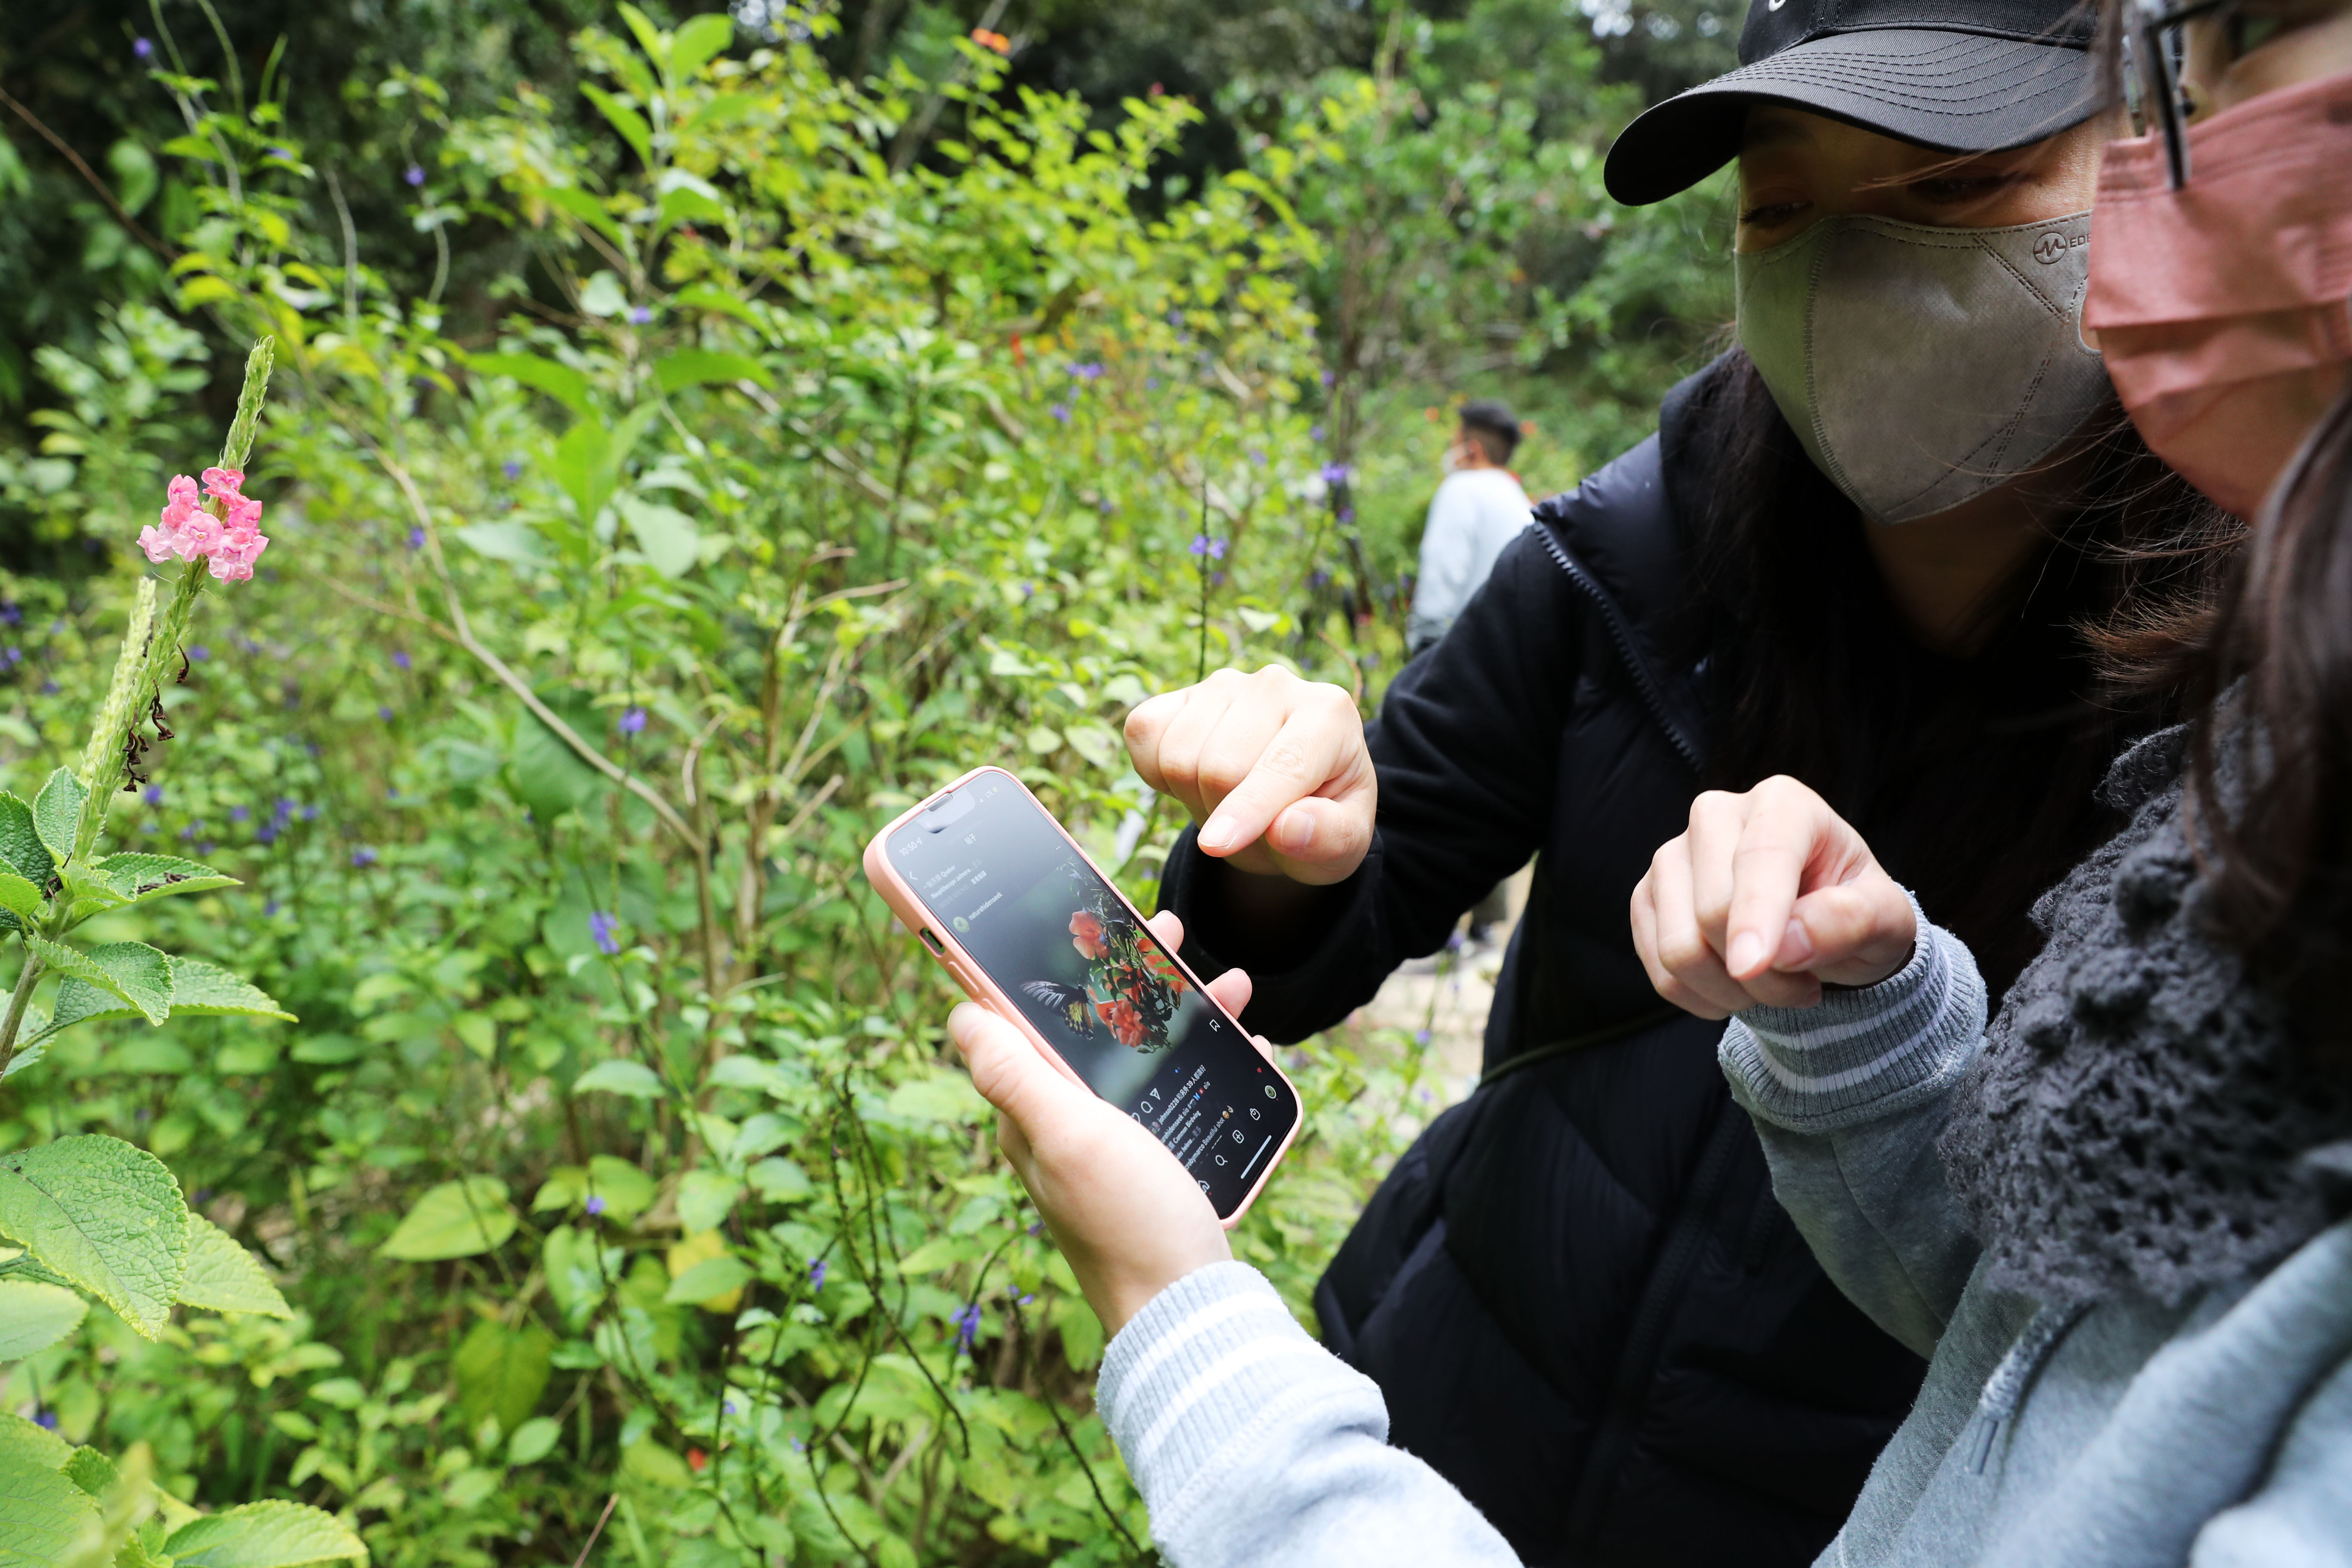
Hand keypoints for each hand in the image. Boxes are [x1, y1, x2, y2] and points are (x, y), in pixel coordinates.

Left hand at [945, 911, 1270, 1336]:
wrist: (1191, 1310)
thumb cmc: (1128, 1220)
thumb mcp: (1068, 1134)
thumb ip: (1014, 1074)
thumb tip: (958, 1012)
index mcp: (1031, 1112)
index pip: (1022, 1020)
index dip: (1047, 964)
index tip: (1086, 918)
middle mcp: (1063, 1127)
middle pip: (1088, 1029)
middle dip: (1128, 976)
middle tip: (1169, 933)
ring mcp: (1110, 1147)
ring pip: (1138, 1055)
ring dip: (1176, 1010)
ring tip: (1225, 981)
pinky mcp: (1153, 1166)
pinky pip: (1172, 1093)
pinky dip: (1202, 1059)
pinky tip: (1240, 1042)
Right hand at [1124, 666, 1374, 883]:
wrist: (1288, 800)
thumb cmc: (1319, 820)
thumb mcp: (1344, 846)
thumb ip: (1328, 839)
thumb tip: (1287, 827)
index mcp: (1329, 714)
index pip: (1280, 766)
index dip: (1247, 810)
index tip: (1216, 845)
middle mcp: (1276, 685)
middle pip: (1220, 768)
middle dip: (1226, 818)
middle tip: (1251, 831)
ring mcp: (1223, 685)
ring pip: (1179, 757)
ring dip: (1194, 799)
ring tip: (1229, 805)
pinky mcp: (1179, 694)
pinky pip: (1144, 734)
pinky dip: (1155, 772)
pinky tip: (1193, 779)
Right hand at [1630, 776, 1915, 1018]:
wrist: (1823, 925)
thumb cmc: (1855, 911)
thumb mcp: (1885, 918)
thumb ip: (1850, 922)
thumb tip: (1787, 946)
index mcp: (1782, 803)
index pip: (1760, 857)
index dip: (1754, 914)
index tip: (1753, 967)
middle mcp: (1715, 815)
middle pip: (1711, 908)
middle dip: (1760, 974)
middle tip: (1804, 987)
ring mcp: (1672, 856)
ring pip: (1678, 946)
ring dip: (1732, 992)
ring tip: (1774, 986)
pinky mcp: (1648, 897)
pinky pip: (1660, 971)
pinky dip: (1702, 998)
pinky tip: (1738, 989)